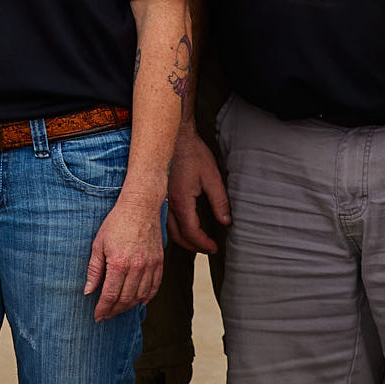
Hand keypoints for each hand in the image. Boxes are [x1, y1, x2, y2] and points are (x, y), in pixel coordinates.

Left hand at [84, 191, 164, 319]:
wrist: (140, 207)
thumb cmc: (116, 223)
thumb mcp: (99, 244)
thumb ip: (94, 269)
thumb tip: (88, 291)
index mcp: (118, 263)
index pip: (110, 295)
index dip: (103, 308)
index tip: (98, 316)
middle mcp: (136, 267)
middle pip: (125, 299)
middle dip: (114, 310)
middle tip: (106, 314)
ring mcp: (149, 266)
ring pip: (140, 296)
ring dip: (129, 306)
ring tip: (119, 308)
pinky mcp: (159, 262)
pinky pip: (154, 287)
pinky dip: (147, 297)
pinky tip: (140, 301)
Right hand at [165, 132, 228, 252]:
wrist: (174, 136)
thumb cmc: (192, 153)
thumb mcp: (212, 176)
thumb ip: (220, 201)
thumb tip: (226, 221)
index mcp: (181, 201)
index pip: (191, 233)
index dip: (203, 244)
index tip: (214, 247)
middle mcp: (167, 204)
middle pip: (178, 236)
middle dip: (193, 246)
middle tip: (207, 248)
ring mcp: (160, 200)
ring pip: (168, 230)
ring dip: (182, 239)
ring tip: (197, 241)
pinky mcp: (158, 195)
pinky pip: (164, 220)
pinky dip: (174, 229)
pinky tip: (182, 227)